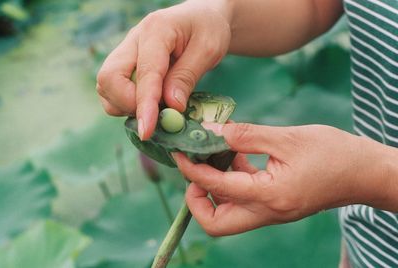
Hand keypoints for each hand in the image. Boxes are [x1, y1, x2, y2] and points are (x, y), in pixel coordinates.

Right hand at [96, 1, 231, 139]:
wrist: (202, 17)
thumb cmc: (208, 29)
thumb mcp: (209, 50)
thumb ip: (187, 77)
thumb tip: (171, 107)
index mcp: (156, 30)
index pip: (144, 73)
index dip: (145, 105)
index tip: (147, 130)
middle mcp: (133, 40)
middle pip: (108, 78)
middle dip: (128, 104)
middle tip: (157, 113)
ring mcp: (126, 51)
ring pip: (105, 87)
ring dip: (125, 105)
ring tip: (156, 107)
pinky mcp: (125, 64)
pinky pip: (112, 89)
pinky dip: (125, 103)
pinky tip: (150, 103)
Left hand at [173, 123, 393, 235]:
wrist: (364, 173)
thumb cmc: (333, 154)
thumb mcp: (286, 138)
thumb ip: (245, 135)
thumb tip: (211, 131)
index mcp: (269, 196)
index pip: (217, 189)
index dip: (192, 170)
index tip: (179, 153)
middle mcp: (267, 212)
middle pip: (216, 224)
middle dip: (196, 199)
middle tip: (195, 169)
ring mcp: (271, 212)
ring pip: (228, 214)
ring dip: (215, 187)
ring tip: (217, 155)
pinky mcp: (275, 205)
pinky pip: (244, 201)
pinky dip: (233, 181)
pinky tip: (238, 156)